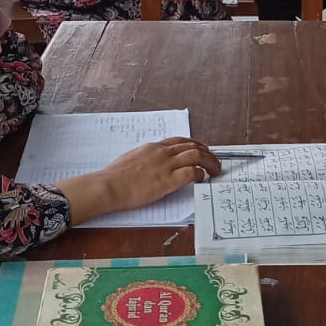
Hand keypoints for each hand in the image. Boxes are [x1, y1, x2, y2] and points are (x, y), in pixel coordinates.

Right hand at [59, 138, 222, 224]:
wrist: (109, 185)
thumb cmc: (115, 176)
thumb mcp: (131, 159)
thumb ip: (145, 159)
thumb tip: (150, 164)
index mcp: (153, 147)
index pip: (180, 141)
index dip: (195, 145)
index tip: (202, 150)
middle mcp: (162, 153)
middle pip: (192, 146)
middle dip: (207, 153)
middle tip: (214, 161)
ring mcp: (166, 166)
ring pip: (196, 156)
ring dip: (210, 162)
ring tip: (216, 170)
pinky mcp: (167, 181)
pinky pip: (191, 173)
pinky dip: (200, 174)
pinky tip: (202, 179)